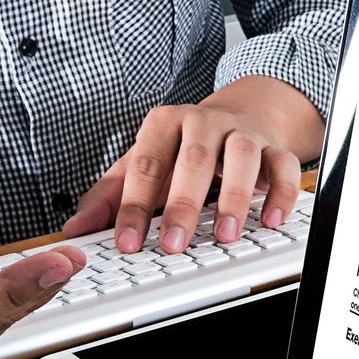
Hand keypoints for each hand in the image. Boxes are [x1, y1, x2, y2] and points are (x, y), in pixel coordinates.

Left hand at [65, 75, 323, 253]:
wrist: (240, 115)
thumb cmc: (185, 148)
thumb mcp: (143, 164)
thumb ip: (110, 196)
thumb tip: (75, 229)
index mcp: (164, 124)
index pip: (145, 165)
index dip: (134, 206)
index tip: (127, 243)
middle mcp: (203, 123)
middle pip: (194, 160)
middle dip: (183, 205)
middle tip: (173, 244)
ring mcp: (242, 133)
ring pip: (242, 158)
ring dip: (235, 199)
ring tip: (225, 235)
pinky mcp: (275, 148)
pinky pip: (284, 167)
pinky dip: (280, 194)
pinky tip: (271, 221)